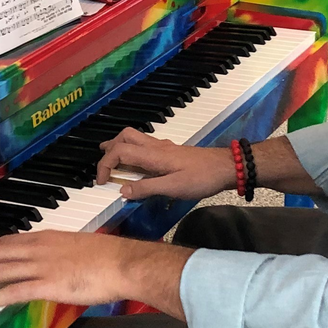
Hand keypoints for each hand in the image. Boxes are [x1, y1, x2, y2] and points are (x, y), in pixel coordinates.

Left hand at [0, 231, 190, 316]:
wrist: (125, 263)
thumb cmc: (110, 258)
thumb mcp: (78, 249)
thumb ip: (59, 255)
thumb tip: (51, 265)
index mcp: (46, 238)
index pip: (6, 243)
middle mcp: (38, 248)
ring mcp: (41, 266)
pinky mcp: (48, 284)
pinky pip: (13, 291)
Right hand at [96, 128, 236, 200]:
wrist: (226, 167)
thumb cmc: (202, 178)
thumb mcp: (173, 188)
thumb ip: (147, 188)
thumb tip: (122, 190)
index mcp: (152, 155)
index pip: (119, 152)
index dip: (105, 165)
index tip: (101, 182)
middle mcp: (155, 147)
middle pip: (124, 136)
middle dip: (109, 148)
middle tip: (102, 166)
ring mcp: (163, 147)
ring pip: (134, 138)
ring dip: (120, 147)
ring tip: (112, 160)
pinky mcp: (170, 151)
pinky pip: (145, 145)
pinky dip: (133, 151)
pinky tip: (137, 164)